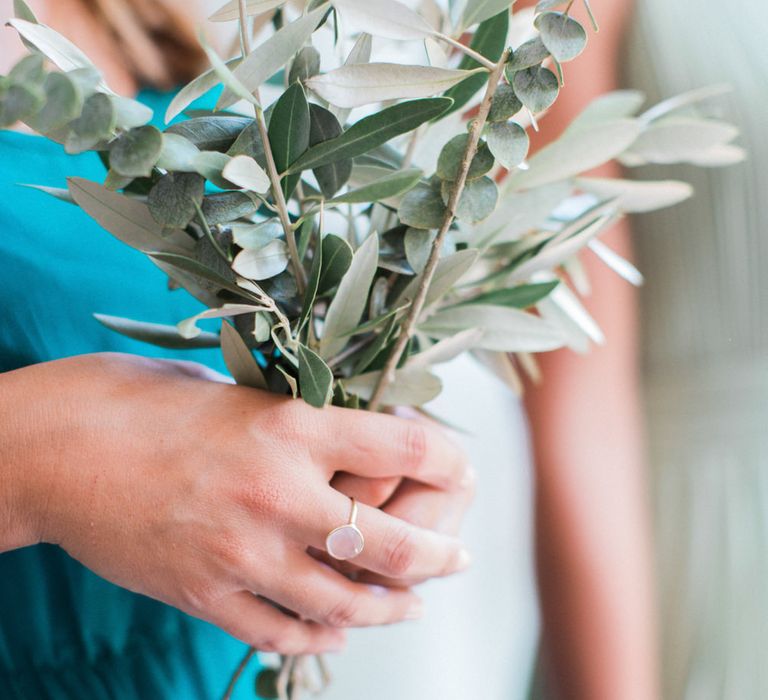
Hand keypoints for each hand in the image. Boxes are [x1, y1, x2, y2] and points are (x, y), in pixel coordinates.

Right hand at [0, 353, 472, 654]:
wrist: (57, 449)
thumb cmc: (146, 403)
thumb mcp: (235, 393)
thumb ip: (296, 425)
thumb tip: (351, 445)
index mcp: (291, 426)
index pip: (405, 450)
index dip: (450, 461)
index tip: (463, 471)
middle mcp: (278, 493)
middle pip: (394, 544)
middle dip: (440, 556)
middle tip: (458, 559)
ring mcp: (242, 552)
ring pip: (347, 603)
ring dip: (392, 608)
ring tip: (411, 604)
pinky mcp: (206, 594)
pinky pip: (284, 632)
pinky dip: (321, 635)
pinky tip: (337, 629)